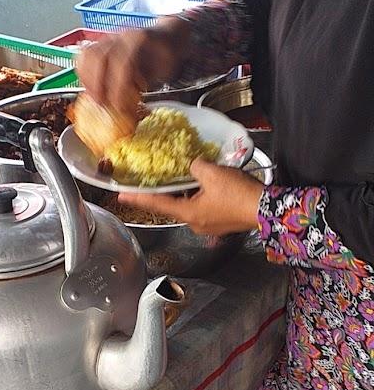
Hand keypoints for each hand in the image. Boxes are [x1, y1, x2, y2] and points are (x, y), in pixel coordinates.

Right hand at [77, 18, 190, 116]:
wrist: (166, 36)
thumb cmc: (165, 56)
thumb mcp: (163, 72)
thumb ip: (145, 87)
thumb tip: (131, 110)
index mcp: (139, 40)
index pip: (123, 64)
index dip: (118, 88)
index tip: (118, 107)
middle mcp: (121, 36)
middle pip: (99, 57)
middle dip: (98, 85)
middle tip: (101, 105)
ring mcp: (109, 38)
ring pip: (87, 54)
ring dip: (88, 80)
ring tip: (94, 97)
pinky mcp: (100, 44)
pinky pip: (84, 56)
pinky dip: (83, 73)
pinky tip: (90, 87)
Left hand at [119, 160, 263, 234]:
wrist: (267, 209)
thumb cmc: (240, 195)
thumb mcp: (212, 173)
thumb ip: (195, 166)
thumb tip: (191, 164)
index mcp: (189, 214)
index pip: (157, 203)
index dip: (139, 197)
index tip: (122, 195)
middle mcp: (195, 223)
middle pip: (174, 205)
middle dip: (168, 191)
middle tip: (157, 180)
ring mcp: (208, 225)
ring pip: (190, 205)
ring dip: (188, 192)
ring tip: (188, 177)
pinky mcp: (220, 222)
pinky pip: (204, 207)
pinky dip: (200, 195)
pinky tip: (207, 184)